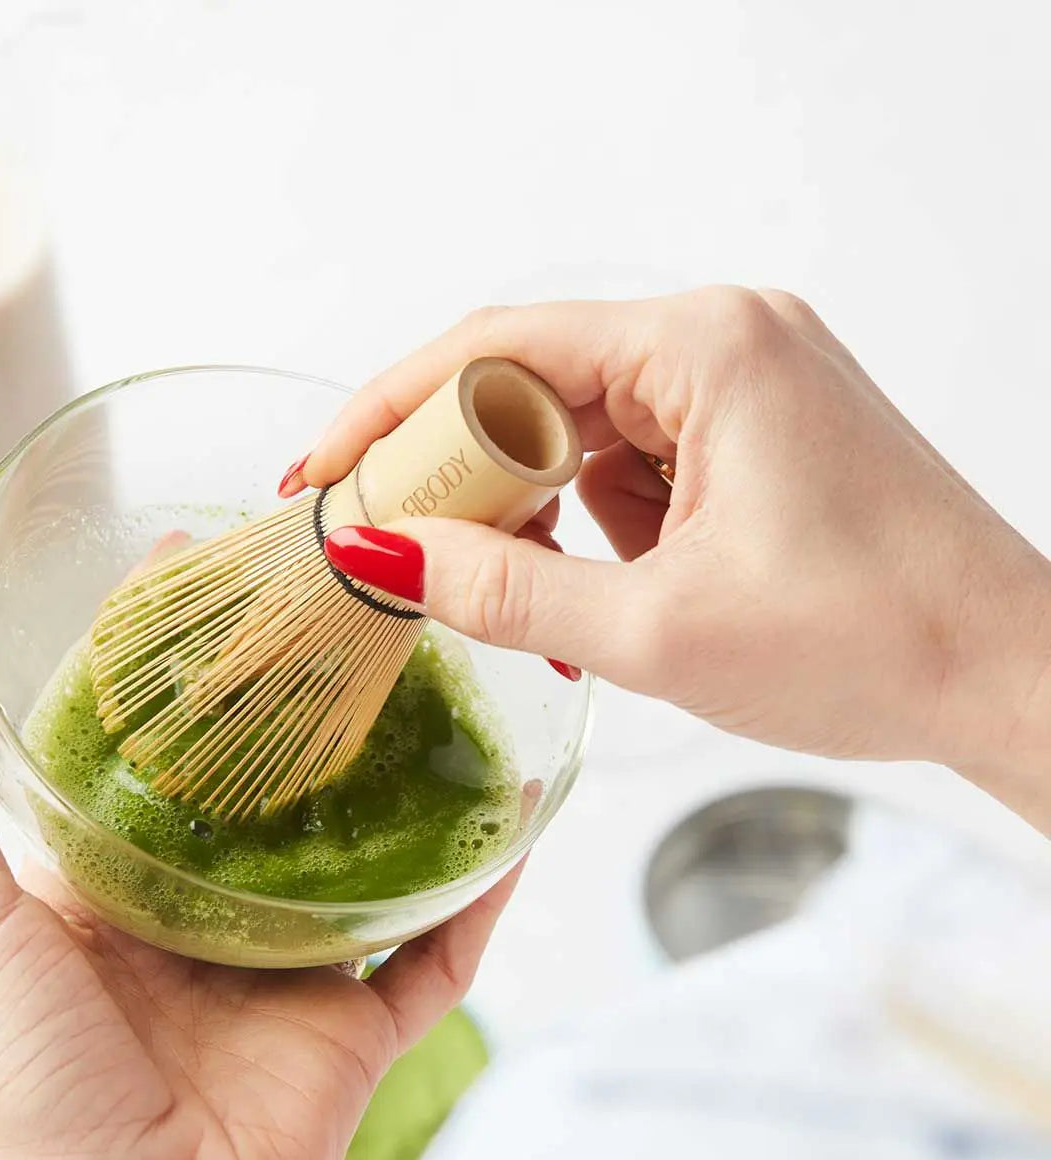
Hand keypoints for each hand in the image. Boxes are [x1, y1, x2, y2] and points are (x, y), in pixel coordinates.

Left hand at [0, 612, 519, 1159]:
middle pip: (266, 783)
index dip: (175, 652)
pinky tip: (511, 824)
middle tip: (329, 599)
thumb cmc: (26, 1085)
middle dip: (296, 692)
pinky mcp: (357, 1024)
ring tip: (434, 684)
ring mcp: (287, 965)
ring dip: (399, 779)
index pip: (154, 738)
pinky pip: (435, 949)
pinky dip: (477, 896)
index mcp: (115, 882)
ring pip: (361, 851)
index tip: (200, 558)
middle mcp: (204, 911)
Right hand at [297, 291, 1050, 831]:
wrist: (1011, 677)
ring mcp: (744, 382)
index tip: (320, 472)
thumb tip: (385, 553)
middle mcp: (725, 338)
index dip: (391, 408)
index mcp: (706, 347)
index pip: (499, 344)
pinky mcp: (755, 431)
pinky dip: (594, 520)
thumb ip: (507, 591)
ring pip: (580, 426)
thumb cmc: (874, 643)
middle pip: (534, 382)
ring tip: (529, 599)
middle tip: (404, 553)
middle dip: (461, 475)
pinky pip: (634, 456)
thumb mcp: (659, 631)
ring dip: (533, 510)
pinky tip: (602, 590)